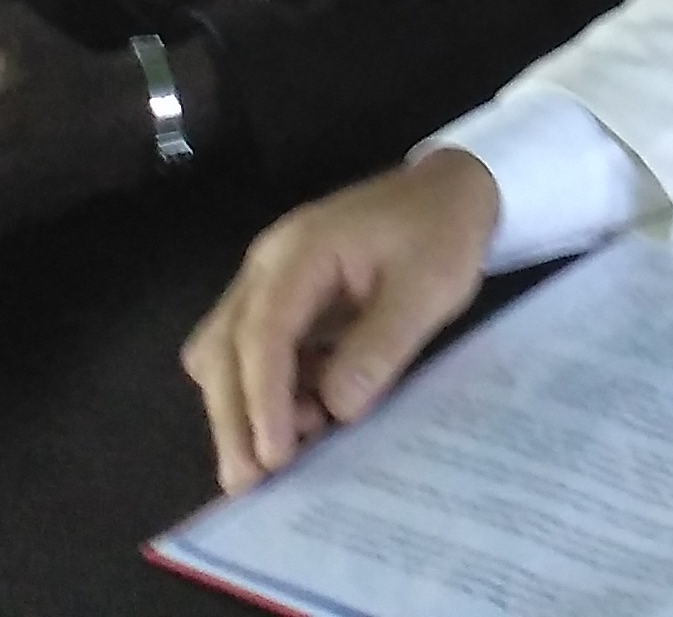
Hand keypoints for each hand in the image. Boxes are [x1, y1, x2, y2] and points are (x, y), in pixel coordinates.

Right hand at [181, 149, 499, 493]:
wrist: (450, 191)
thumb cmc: (441, 233)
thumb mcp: (428, 290)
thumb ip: (381, 346)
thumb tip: (336, 408)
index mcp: (300, 253)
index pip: (262, 332)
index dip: (262, 398)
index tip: (273, 453)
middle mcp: (268, 266)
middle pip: (223, 346)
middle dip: (232, 416)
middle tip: (248, 481)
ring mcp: (270, 282)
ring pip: (225, 352)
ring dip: (241, 407)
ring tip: (279, 458)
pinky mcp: (285, 301)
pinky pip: (254, 352)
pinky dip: (265, 392)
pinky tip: (298, 422)